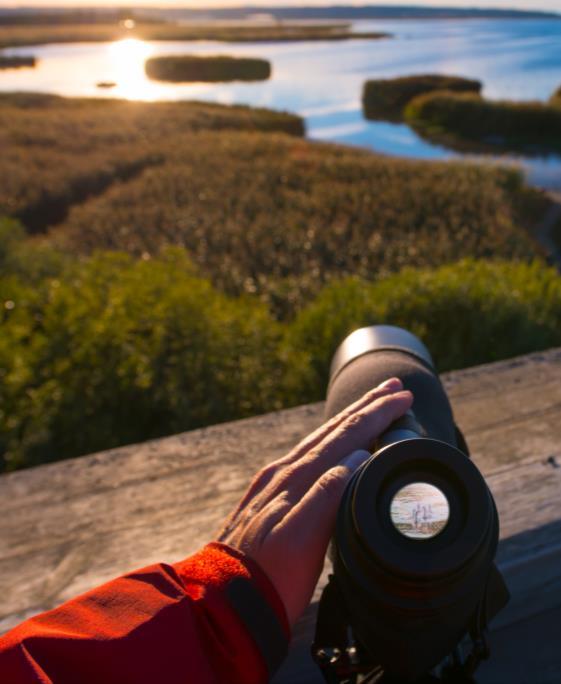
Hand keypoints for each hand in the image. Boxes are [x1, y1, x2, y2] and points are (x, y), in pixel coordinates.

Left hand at [217, 378, 412, 626]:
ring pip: (319, 440)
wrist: (224, 602)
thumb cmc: (268, 578)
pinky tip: (332, 447)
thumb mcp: (303, 539)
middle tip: (393, 386)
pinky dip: (330, 442)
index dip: (376, 414)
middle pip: (333, 429)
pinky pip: (307, 456)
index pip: (345, 435)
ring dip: (349, 420)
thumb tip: (359, 456)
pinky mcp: (270, 498)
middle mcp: (284, 473)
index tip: (403, 397)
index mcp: (295, 478)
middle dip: (366, 406)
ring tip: (370, 406)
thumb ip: (329, 493)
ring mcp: (275, 484)